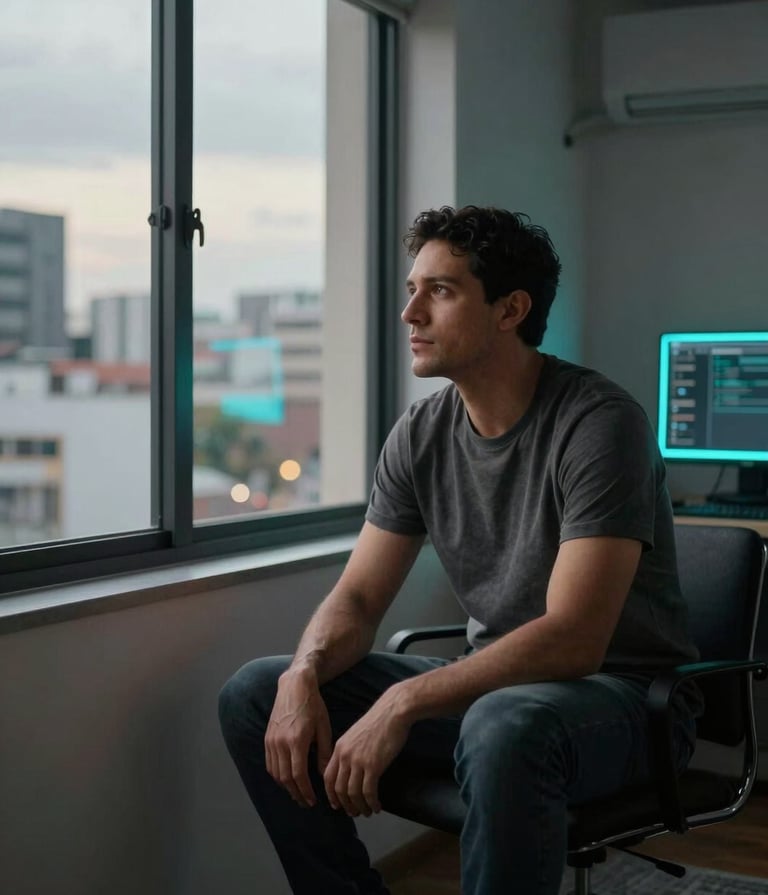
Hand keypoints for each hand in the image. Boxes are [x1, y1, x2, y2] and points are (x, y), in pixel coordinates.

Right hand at [265, 668, 332, 807]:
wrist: (294, 685)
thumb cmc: (313, 704)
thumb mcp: (323, 727)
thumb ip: (323, 753)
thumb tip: (325, 775)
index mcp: (297, 740)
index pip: (298, 775)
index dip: (305, 791)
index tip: (313, 801)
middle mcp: (280, 742)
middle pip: (285, 778)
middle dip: (296, 793)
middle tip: (306, 802)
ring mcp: (271, 740)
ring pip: (275, 773)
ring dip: (286, 786)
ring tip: (297, 793)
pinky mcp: (267, 738)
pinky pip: (270, 763)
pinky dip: (277, 775)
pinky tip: (286, 778)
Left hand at [323, 689, 410, 816]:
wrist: (393, 711)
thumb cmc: (379, 721)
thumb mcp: (356, 735)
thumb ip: (350, 751)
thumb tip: (350, 770)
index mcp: (339, 748)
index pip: (328, 777)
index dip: (331, 794)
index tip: (337, 804)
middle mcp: (345, 756)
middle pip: (339, 789)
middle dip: (345, 805)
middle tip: (354, 812)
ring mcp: (358, 761)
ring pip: (353, 793)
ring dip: (359, 807)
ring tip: (367, 811)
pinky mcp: (373, 765)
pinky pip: (368, 792)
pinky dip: (371, 803)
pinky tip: (377, 806)